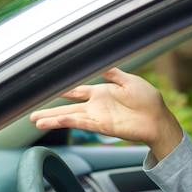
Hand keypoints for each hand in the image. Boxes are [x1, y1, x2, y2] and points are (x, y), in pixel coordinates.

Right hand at [30, 67, 182, 160]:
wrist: (158, 119)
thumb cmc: (149, 100)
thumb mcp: (131, 81)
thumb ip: (114, 74)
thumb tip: (101, 64)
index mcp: (103, 93)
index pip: (77, 91)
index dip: (63, 89)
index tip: (48, 87)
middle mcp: (97, 106)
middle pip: (68, 108)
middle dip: (50, 111)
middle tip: (32, 114)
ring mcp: (99, 118)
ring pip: (71, 118)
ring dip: (54, 119)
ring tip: (37, 122)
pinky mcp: (104, 127)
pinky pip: (84, 124)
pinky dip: (71, 122)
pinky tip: (58, 121)